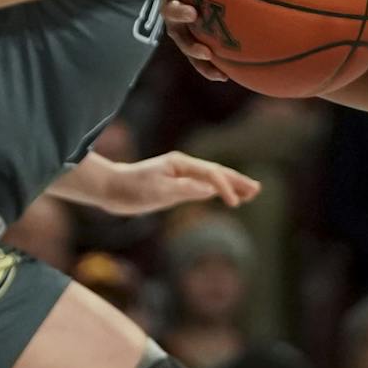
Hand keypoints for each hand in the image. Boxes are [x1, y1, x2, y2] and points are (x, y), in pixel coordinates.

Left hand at [100, 152, 259, 215]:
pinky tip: (226, 196)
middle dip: (237, 181)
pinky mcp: (176, 185)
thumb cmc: (131, 189)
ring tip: (250, 193)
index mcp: (180, 164)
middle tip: (257, 189)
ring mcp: (180, 175)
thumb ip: (185, 189)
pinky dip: (217, 191)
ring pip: (212, 179)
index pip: (211, 174)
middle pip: (217, 172)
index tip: (235, 203)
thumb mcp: (157, 191)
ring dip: (231, 185)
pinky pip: (203, 187)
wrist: (110, 188)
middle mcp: (183, 167)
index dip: (226, 187)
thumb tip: (210, 190)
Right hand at [152, 0, 227, 81]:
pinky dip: (209, 68)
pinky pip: (198, 59)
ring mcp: (182, 29)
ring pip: (181, 40)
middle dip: (178, 13)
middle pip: (168, 12)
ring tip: (207, 53)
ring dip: (192, 47)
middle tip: (193, 14)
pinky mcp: (194, 44)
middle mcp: (175, 7)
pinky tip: (224, 76)